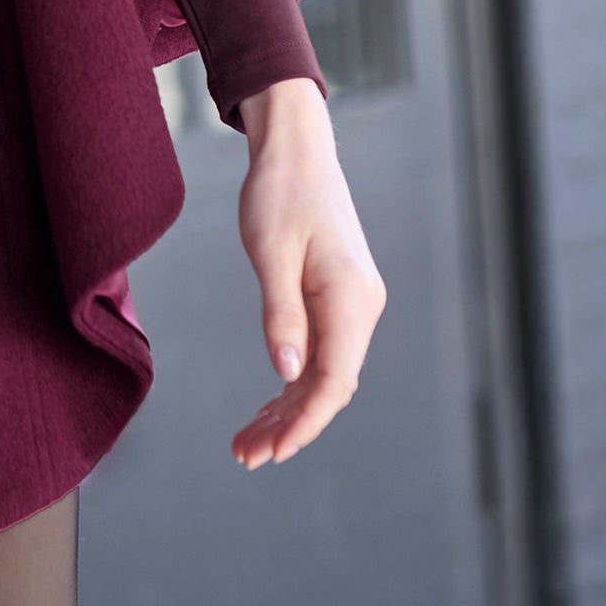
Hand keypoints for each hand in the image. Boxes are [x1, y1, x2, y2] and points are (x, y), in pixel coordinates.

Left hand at [230, 78, 385, 468]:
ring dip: (287, 410)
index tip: (273, 452)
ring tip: (245, 443)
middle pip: (328, 387)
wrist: (297, 148)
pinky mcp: (336, 298)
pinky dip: (292, 382)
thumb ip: (281, 314)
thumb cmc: (281, 191)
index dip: (305, 423)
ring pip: (322, 375)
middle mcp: (361, 309)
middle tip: (244, 457)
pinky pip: (319, 353)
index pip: (334, 382)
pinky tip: (267, 406)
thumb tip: (287, 376)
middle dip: (289, 426)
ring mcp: (351, 305)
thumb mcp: (271, 251)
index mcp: (352, 299)